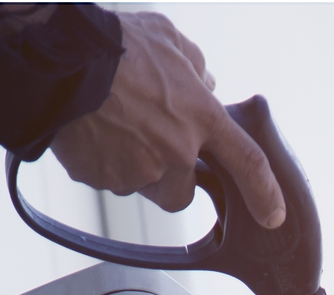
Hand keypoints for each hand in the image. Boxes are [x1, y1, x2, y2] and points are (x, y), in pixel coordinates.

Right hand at [48, 11, 284, 227]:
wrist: (61, 62)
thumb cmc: (116, 46)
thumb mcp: (168, 39)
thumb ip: (194, 65)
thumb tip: (205, 81)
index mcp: (201, 117)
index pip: (247, 163)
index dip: (265, 194)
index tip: (272, 216)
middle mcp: (175, 152)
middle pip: (184, 193)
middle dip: (172, 177)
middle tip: (150, 146)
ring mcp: (139, 172)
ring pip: (146, 189)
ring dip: (138, 171)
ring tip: (117, 131)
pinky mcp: (104, 180)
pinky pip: (109, 181)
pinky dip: (104, 164)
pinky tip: (94, 133)